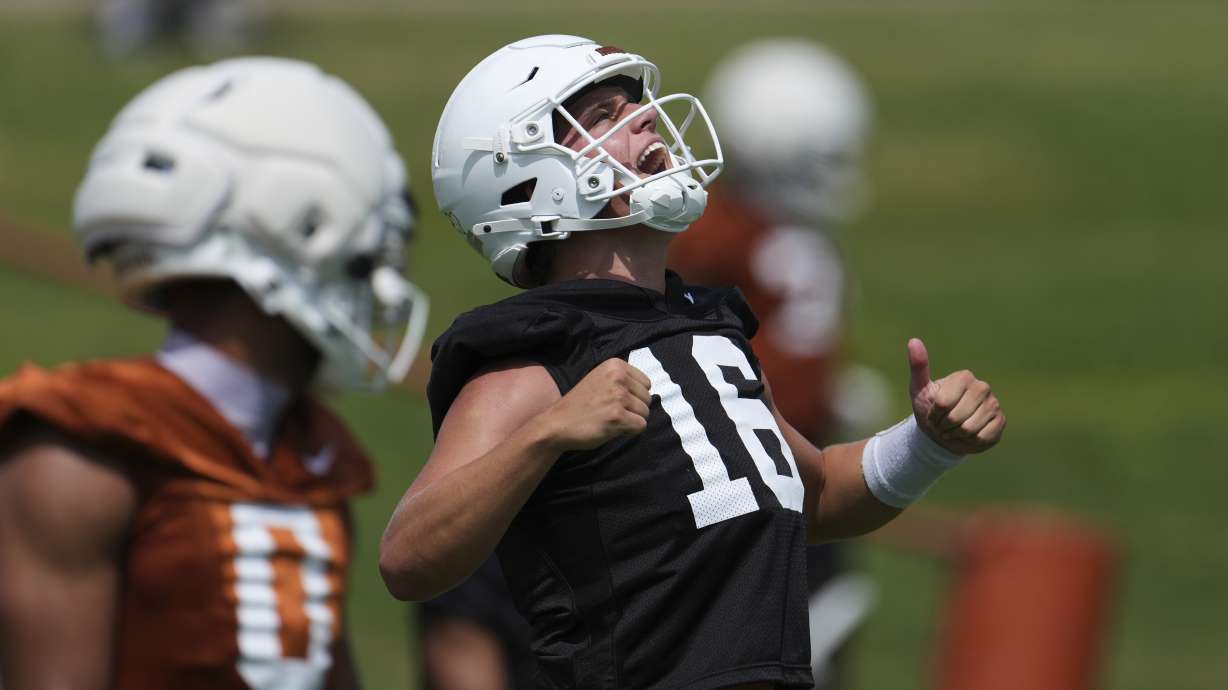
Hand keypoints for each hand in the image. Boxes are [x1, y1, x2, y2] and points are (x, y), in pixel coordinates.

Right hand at [538, 358, 651, 451]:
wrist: (557, 423)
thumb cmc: (580, 404)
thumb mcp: (600, 379)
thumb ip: (622, 380)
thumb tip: (648, 390)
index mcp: (615, 365)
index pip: (646, 383)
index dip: (634, 396)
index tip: (615, 400)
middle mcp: (618, 377)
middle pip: (647, 398)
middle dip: (634, 409)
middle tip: (611, 411)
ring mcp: (618, 397)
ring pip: (645, 413)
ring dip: (631, 420)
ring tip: (610, 419)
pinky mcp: (618, 417)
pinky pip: (640, 426)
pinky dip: (629, 431)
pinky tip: (611, 428)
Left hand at [908, 338, 1004, 454]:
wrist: (943, 432)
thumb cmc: (930, 408)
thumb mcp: (919, 389)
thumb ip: (918, 366)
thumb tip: (913, 340)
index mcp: (964, 376)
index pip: (943, 403)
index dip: (934, 414)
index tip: (934, 412)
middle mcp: (983, 387)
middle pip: (956, 417)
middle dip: (944, 426)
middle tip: (943, 424)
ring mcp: (994, 404)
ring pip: (969, 429)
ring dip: (955, 435)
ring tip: (953, 430)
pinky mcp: (1001, 422)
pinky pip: (982, 438)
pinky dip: (969, 442)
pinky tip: (967, 436)